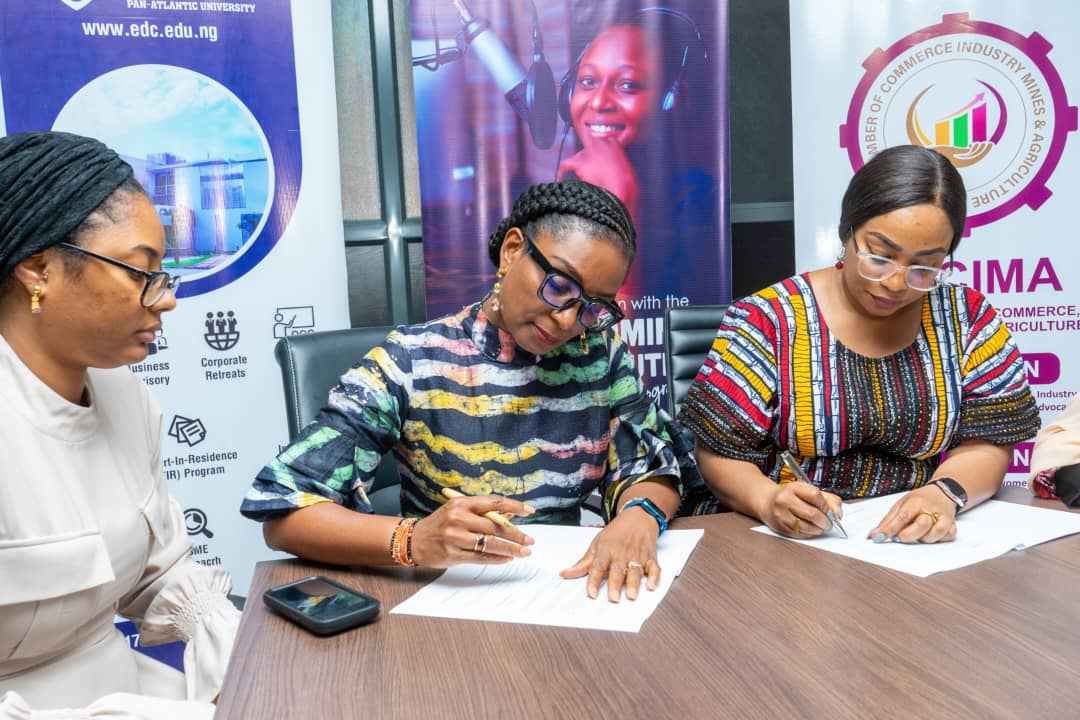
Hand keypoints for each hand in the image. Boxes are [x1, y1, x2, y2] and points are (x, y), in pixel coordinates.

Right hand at [411, 494, 534, 567]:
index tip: (529, 511)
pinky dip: (496, 559)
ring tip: (524, 552)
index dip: (514, 506)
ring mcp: (454, 537)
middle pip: (494, 525)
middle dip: (515, 534)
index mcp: (461, 503)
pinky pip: (480, 557)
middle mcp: (458, 518)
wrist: (414, 540)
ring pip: (489, 543)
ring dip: (510, 549)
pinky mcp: (452, 554)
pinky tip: (507, 559)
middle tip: (530, 541)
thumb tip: (510, 515)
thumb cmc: (441, 524)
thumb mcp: (459, 511)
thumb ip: (483, 512)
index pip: (493, 502)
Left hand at [557, 137, 638, 218]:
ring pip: (579, 155)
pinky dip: (562, 171)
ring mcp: (589, 151)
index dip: (600, 153)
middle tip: (591, 167)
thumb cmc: (627, 185)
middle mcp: (601, 143)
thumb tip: (609, 168)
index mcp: (614, 143)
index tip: (600, 160)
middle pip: (589, 144)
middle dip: (589, 155)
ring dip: (580, 165)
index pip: (602, 141)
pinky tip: (560, 177)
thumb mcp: (627, 168)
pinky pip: (566, 165)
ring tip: (582, 176)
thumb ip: (616, 162)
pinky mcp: (580, 162)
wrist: (621, 192)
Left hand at [559, 509, 659, 601]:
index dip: (594, 580)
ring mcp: (637, 555)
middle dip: (615, 584)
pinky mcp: (650, 556)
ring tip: (631, 595)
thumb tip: (565, 574)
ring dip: (634, 583)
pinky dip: (654, 577)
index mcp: (606, 549)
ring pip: (635, 570)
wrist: (637, 516)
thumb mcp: (596, 544)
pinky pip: (654, 567)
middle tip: (613, 598)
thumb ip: (583, 563)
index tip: (591, 593)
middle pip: (617, 570)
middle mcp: (621, 552)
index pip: (598, 566)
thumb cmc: (616, 533)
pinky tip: (652, 586)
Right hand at [760, 482, 842, 538]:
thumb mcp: (808, 491)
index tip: (828, 509)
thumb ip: (828, 499)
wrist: (768, 502)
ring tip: (820, 527)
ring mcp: (781, 515)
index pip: (815, 496)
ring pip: (807, 527)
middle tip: (829, 523)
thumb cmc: (792, 496)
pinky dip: (810, 534)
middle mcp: (784, 500)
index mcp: (793, 488)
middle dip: (825, 521)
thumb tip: (838, 514)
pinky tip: (811, 529)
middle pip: (812, 514)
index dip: (825, 505)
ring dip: (818, 529)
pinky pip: (800, 534)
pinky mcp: (780, 527)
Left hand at [868, 485, 957, 543]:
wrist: (942, 493)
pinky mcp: (953, 525)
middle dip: (908, 536)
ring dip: (924, 538)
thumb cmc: (919, 500)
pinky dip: (939, 538)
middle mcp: (931, 509)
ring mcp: (944, 517)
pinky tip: (933, 532)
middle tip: (902, 536)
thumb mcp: (900, 505)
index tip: (879, 538)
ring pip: (934, 535)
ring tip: (920, 533)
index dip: (890, 529)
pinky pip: (947, 537)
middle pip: (921, 526)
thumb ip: (888, 521)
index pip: (902, 516)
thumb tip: (874, 535)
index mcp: (916, 502)